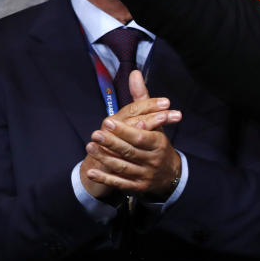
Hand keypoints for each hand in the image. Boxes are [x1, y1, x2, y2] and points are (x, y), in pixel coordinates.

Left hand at [79, 71, 181, 198]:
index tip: (108, 122)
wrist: (169, 175)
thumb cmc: (158, 143)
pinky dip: (104, 177)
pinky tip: (91, 171)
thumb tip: (134, 73)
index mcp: (159, 143)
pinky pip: (119, 182)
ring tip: (90, 147)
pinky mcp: (137, 187)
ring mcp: (145, 175)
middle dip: (112, 143)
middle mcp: (153, 160)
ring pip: (123, 166)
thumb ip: (143, 98)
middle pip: (130, 151)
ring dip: (105, 158)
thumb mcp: (156, 121)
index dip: (124, 131)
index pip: (141, 136)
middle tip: (95, 134)